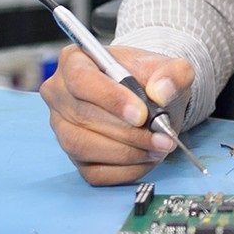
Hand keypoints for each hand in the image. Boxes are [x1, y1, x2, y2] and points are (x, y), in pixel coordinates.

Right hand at [42, 45, 195, 185]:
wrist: (150, 100)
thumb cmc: (149, 79)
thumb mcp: (169, 67)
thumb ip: (173, 73)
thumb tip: (161, 92)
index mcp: (74, 61)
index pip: (81, 80)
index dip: (110, 99)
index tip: (141, 114)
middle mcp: (60, 94)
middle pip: (83, 116)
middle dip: (128, 132)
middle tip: (162, 137)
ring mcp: (62, 127)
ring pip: (83, 146)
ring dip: (127, 152)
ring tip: (158, 147)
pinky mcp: (74, 157)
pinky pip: (93, 172)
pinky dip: (124, 170)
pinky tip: (147, 160)